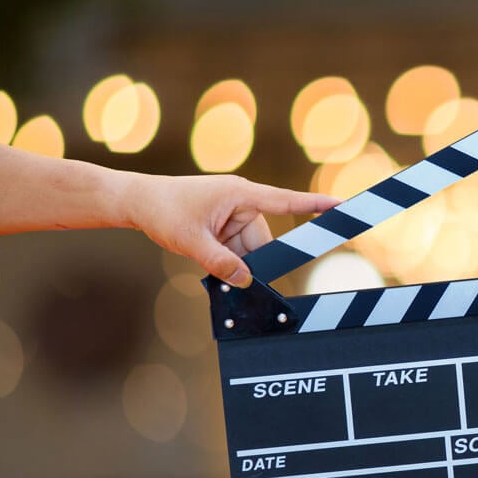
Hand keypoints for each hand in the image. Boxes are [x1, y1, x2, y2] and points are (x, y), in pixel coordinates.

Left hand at [127, 174, 339, 287]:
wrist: (135, 200)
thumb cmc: (162, 209)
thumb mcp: (191, 240)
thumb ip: (220, 263)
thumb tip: (246, 282)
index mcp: (241, 194)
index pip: (287, 201)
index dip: (316, 205)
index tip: (342, 205)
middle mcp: (242, 202)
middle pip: (264, 242)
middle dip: (250, 262)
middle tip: (232, 279)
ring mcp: (233, 214)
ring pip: (251, 250)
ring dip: (235, 262)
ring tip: (206, 261)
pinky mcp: (224, 224)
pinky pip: (237, 249)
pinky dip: (228, 260)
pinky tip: (208, 261)